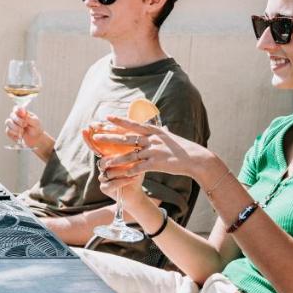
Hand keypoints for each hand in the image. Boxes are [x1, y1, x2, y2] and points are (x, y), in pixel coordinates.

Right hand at [4, 106, 44, 148]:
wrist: (35, 139)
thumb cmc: (36, 128)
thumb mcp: (35, 122)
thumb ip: (29, 118)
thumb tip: (23, 114)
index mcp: (22, 113)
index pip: (17, 108)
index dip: (18, 110)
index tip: (23, 114)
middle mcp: (16, 117)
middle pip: (12, 115)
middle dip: (18, 120)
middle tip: (25, 125)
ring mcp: (12, 124)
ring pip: (8, 122)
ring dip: (15, 128)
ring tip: (22, 132)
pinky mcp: (10, 131)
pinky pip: (7, 131)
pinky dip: (14, 134)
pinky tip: (19, 137)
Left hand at [97, 116, 217, 183]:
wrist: (196, 158)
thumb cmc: (182, 148)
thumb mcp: (169, 136)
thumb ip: (160, 132)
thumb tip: (156, 125)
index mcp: (154, 131)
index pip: (133, 124)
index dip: (119, 122)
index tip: (106, 118)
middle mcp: (152, 139)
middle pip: (127, 138)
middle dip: (110, 137)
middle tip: (96, 136)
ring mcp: (154, 151)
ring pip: (130, 155)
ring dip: (116, 159)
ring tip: (103, 162)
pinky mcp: (157, 164)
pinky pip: (139, 168)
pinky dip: (129, 171)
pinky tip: (121, 174)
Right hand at [97, 156, 149, 209]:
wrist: (135, 193)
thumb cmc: (135, 176)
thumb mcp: (135, 164)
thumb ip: (132, 156)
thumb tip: (137, 146)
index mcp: (107, 162)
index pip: (106, 155)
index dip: (113, 153)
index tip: (126, 151)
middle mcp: (102, 170)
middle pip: (103, 163)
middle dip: (115, 162)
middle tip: (127, 160)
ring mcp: (102, 180)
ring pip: (108, 173)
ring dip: (122, 171)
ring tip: (133, 170)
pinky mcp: (104, 188)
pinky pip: (111, 184)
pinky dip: (123, 181)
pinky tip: (133, 178)